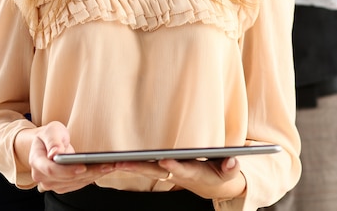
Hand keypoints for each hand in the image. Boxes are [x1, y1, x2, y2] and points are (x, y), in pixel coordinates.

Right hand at [26, 122, 115, 193]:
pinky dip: (93, 176)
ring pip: (76, 182)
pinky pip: (79, 183)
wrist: (47, 144)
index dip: (67, 170)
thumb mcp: (50, 130)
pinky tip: (105, 169)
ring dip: (94, 175)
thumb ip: (53, 141)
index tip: (82, 166)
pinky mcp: (63, 186)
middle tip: (107, 164)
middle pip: (67, 178)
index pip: (51, 170)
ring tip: (111, 165)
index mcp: (36, 162)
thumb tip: (55, 153)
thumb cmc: (49, 135)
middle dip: (88, 171)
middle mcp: (42, 177)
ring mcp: (53, 184)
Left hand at [116, 156, 245, 198]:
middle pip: (157, 172)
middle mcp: (177, 174)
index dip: (173, 166)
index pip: (182, 169)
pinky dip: (130, 165)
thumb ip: (230, 166)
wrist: (211, 184)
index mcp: (193, 172)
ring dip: (130, 167)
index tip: (164, 161)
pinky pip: (143, 168)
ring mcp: (167, 173)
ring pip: (146, 170)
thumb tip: (232, 161)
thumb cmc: (219, 173)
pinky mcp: (161, 169)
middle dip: (140, 169)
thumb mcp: (228, 171)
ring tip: (113, 162)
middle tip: (125, 164)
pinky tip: (116, 161)